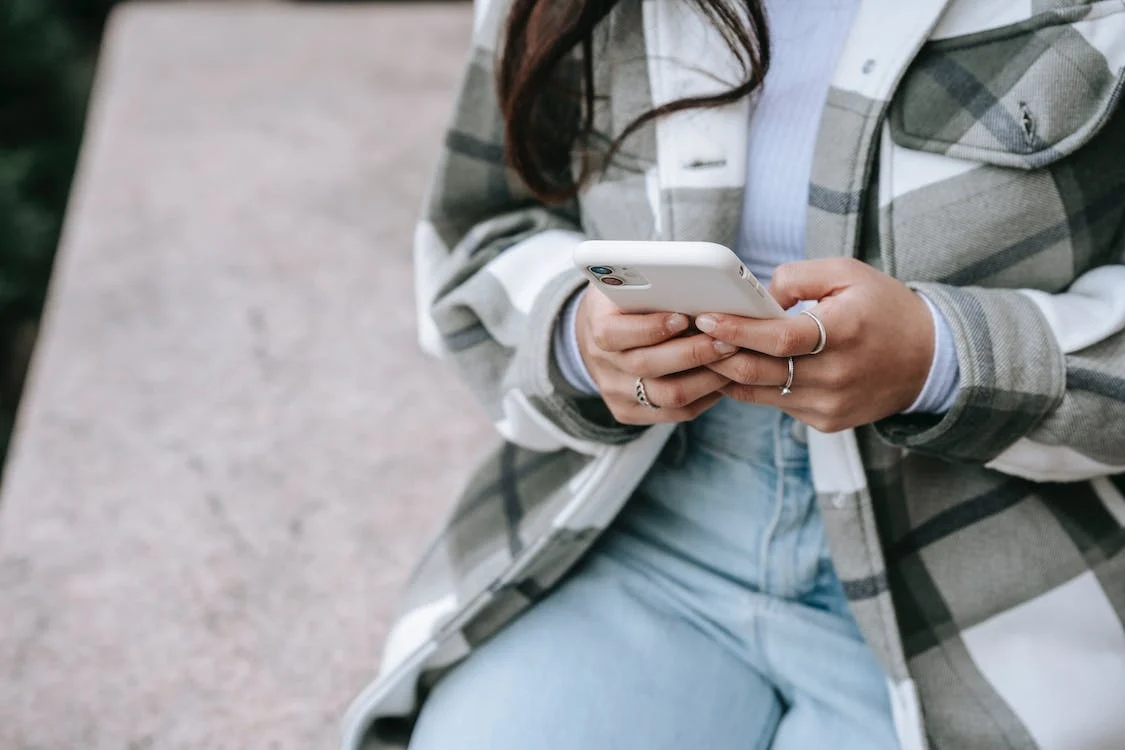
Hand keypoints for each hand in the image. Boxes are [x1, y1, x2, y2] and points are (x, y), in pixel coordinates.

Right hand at [576, 287, 738, 424]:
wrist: (599, 336)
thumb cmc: (626, 301)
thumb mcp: (628, 284)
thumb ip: (651, 286)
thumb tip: (697, 287)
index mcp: (597, 325)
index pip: (615, 334)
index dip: (650, 328)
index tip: (683, 318)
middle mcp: (602, 363)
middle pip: (647, 366)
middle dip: (693, 353)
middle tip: (728, 341)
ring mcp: (615, 391)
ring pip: (667, 396)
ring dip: (707, 379)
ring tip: (732, 360)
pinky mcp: (629, 412)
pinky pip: (675, 413)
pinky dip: (704, 397)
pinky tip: (723, 379)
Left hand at [698, 258, 934, 432]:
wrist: (929, 359)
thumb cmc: (883, 308)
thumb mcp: (848, 273)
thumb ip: (799, 277)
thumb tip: (758, 297)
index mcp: (844, 332)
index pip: (778, 339)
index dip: (737, 331)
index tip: (706, 318)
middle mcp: (836, 375)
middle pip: (761, 371)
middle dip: (719, 354)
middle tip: (690, 337)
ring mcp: (831, 404)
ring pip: (761, 393)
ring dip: (729, 373)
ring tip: (705, 352)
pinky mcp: (827, 421)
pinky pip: (778, 404)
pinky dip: (755, 387)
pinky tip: (740, 368)